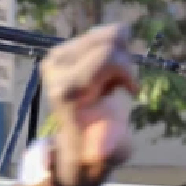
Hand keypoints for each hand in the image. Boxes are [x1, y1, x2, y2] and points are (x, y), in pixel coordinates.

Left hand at [40, 24, 138, 185]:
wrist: (80, 142)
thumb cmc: (102, 148)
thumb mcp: (112, 152)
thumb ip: (108, 150)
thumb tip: (101, 152)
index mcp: (68, 90)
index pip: (109, 55)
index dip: (128, 72)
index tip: (130, 92)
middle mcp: (55, 68)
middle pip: (111, 38)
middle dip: (124, 62)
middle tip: (117, 87)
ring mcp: (55, 56)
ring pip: (109, 33)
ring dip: (118, 58)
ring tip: (108, 83)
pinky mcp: (59, 50)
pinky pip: (101, 33)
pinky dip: (110, 52)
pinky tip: (102, 75)